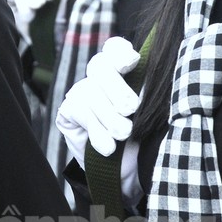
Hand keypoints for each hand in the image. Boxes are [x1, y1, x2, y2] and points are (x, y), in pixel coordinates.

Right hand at [55, 37, 141, 164]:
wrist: (130, 172)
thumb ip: (148, 91)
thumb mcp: (151, 112)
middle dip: (117, 88)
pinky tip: (108, 147)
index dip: (119, 51)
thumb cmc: (144, 137)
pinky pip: (80, 111)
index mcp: (122, 72)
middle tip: (131, 109)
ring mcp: (82, 93)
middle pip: (100, 66)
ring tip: (123, 134)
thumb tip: (154, 73)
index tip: (132, 61)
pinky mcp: (68, 112)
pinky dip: (97, 131)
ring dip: (110, 117)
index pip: (114, 49)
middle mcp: (99, 79)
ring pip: (91, 92)